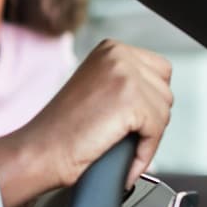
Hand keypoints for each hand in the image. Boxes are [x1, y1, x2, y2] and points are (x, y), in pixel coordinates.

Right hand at [0, 39, 171, 206]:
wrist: (41, 149)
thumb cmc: (63, 128)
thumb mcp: (97, 87)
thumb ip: (126, 81)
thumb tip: (158, 94)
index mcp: (111, 48)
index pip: (160, 71)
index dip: (149, 101)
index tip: (132, 119)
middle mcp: (119, 54)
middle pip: (164, 91)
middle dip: (150, 118)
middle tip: (124, 134)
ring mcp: (125, 75)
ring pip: (164, 112)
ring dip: (148, 135)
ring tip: (121, 144)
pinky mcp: (131, 100)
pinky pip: (157, 131)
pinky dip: (146, 151)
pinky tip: (127, 158)